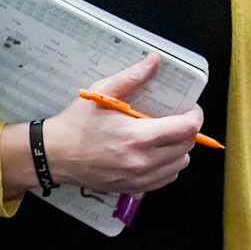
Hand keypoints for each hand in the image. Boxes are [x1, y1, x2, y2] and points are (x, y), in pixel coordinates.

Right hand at [38, 56, 200, 195]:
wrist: (56, 155)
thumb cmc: (77, 124)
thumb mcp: (102, 93)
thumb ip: (132, 77)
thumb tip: (156, 60)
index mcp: (139, 136)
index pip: (186, 129)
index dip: (194, 116)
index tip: (190, 109)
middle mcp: (143, 161)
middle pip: (186, 148)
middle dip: (188, 132)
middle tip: (177, 120)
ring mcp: (139, 178)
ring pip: (179, 166)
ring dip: (180, 150)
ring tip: (166, 137)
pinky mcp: (133, 188)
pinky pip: (165, 179)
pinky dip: (168, 166)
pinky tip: (156, 154)